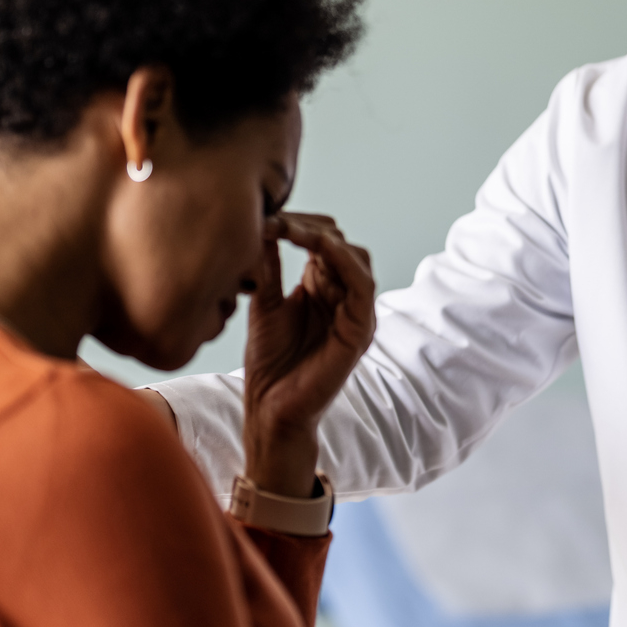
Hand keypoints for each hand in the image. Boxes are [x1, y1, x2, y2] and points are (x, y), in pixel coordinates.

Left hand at [241, 212, 375, 497]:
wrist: (270, 410)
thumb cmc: (269, 364)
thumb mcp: (264, 303)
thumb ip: (268, 266)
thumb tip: (262, 224)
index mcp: (322, 288)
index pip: (323, 241)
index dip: (299, 224)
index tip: (267, 216)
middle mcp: (343, 297)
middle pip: (341, 243)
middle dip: (311, 226)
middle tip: (276, 221)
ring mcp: (355, 313)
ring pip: (356, 258)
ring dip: (325, 238)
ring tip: (293, 231)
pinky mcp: (360, 331)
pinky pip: (363, 286)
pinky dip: (344, 262)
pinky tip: (317, 249)